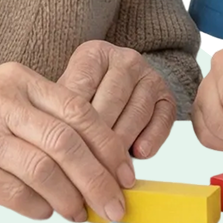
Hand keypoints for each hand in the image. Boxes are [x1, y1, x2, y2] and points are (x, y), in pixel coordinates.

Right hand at [0, 63, 135, 222]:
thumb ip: (40, 116)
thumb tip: (96, 157)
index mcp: (17, 79)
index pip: (78, 111)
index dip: (109, 146)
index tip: (126, 173)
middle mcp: (1, 102)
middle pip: (67, 142)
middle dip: (99, 178)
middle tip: (116, 205)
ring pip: (44, 170)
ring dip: (71, 199)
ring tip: (81, 215)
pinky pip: (14, 194)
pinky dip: (38, 208)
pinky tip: (47, 213)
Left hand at [54, 40, 176, 162]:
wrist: (119, 91)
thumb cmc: (83, 101)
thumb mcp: (66, 98)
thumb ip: (61, 116)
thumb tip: (54, 151)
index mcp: (93, 54)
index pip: (81, 89)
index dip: (71, 125)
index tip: (63, 153)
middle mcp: (125, 59)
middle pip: (111, 100)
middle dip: (98, 138)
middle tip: (86, 168)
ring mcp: (150, 75)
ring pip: (137, 111)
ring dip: (124, 142)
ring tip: (110, 169)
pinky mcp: (168, 96)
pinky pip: (163, 118)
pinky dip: (152, 138)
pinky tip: (140, 155)